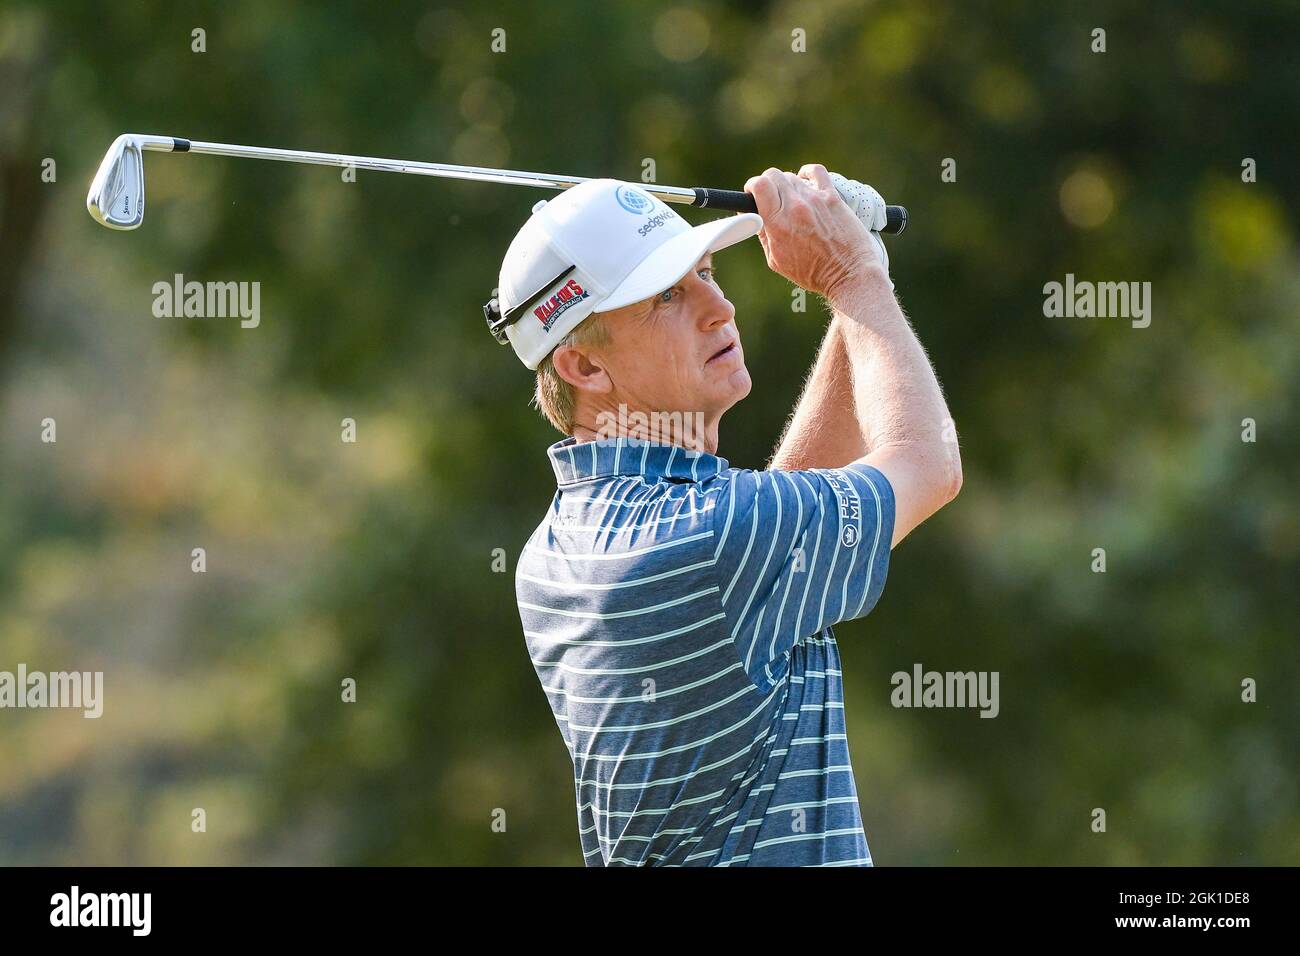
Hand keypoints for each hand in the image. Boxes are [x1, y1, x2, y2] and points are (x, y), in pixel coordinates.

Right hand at [743, 164, 889, 297]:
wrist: (848, 273)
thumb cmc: (813, 272)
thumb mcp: (777, 260)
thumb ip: (763, 235)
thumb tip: (754, 216)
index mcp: (778, 224)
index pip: (759, 185)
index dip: (752, 186)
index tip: (752, 193)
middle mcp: (795, 207)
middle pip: (773, 175)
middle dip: (767, 184)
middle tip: (769, 197)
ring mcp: (815, 199)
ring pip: (792, 176)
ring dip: (786, 185)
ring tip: (790, 199)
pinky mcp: (832, 197)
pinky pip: (816, 171)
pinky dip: (807, 173)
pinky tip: (805, 180)